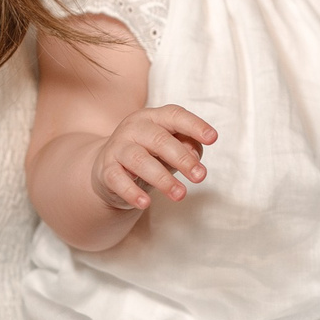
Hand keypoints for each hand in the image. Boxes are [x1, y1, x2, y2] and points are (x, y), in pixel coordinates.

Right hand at [92, 104, 216, 209]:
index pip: (175, 116)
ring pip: (139, 159)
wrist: (110, 169)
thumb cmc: (150, 155)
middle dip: (182, 158)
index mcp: (153, 117)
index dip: (194, 125)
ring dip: (162, 178)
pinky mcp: (106, 170)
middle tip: (200, 176)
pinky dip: (132, 192)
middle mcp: (134, 128)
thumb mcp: (171, 148)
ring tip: (180, 195)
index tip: (213, 139)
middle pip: (159, 139)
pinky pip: (118, 180)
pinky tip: (146, 203)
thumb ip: (187, 147)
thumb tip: (195, 157)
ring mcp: (118, 147)